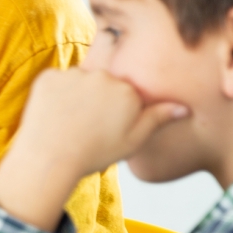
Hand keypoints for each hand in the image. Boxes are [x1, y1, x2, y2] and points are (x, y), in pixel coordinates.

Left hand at [0, 68, 188, 231]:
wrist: (50, 159)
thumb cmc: (96, 153)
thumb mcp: (133, 141)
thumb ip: (157, 119)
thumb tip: (183, 107)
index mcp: (127, 91)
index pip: (127, 93)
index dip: (118, 112)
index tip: (106, 127)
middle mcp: (102, 76)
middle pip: (104, 82)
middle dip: (99, 99)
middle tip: (87, 124)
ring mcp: (73, 74)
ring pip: (80, 81)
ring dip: (77, 94)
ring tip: (70, 121)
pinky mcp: (48, 76)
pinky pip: (56, 81)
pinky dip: (55, 94)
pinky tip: (55, 114)